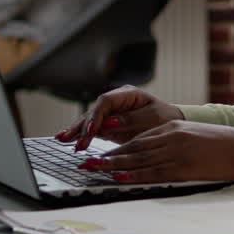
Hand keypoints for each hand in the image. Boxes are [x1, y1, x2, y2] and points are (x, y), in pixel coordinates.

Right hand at [56, 85, 182, 149]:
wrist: (171, 124)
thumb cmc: (165, 119)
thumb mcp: (152, 119)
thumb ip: (131, 120)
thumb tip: (109, 122)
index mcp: (128, 94)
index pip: (105, 102)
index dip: (96, 116)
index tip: (91, 131)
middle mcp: (117, 101)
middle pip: (94, 110)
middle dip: (81, 125)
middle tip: (70, 139)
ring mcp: (112, 112)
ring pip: (90, 119)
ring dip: (77, 130)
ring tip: (62, 139)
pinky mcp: (109, 124)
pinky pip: (93, 129)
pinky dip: (81, 135)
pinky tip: (67, 139)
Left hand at [78, 121, 233, 183]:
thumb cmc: (224, 145)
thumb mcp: (195, 136)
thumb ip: (175, 142)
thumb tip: (155, 155)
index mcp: (174, 127)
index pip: (139, 138)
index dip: (119, 147)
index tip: (102, 154)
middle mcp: (171, 137)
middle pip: (133, 147)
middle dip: (108, 156)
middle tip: (86, 162)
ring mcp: (176, 151)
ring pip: (138, 159)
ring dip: (113, 165)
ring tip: (93, 169)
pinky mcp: (183, 166)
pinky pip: (152, 172)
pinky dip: (132, 175)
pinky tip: (118, 178)